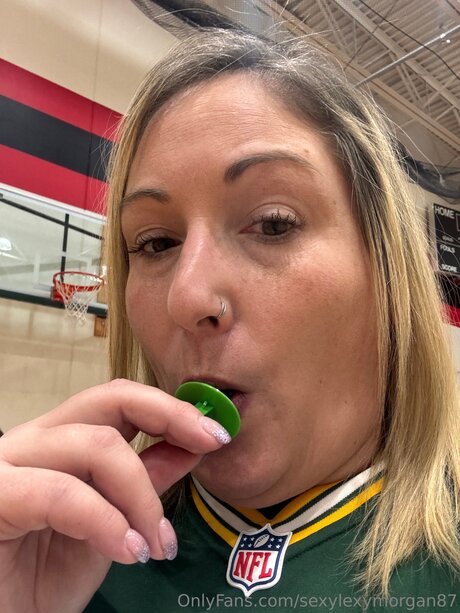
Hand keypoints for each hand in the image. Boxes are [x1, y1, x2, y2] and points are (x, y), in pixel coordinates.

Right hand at [0, 379, 229, 612]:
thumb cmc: (41, 578)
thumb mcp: (112, 525)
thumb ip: (145, 481)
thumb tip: (192, 446)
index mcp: (59, 440)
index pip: (118, 399)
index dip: (171, 407)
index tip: (216, 432)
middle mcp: (33, 440)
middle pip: (107, 399)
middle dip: (170, 417)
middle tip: (210, 444)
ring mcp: (9, 464)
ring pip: (96, 445)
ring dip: (142, 496)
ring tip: (157, 544)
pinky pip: (63, 494)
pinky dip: (107, 522)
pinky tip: (129, 552)